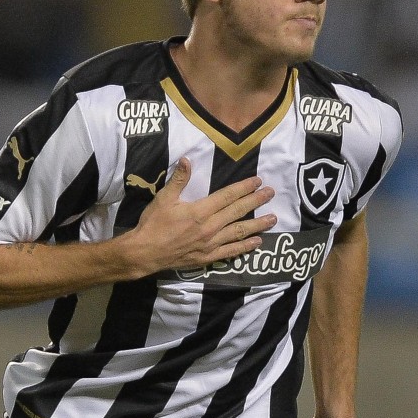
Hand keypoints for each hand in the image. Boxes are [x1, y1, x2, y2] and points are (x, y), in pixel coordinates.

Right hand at [119, 157, 276, 274]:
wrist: (144, 253)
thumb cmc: (153, 224)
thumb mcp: (164, 198)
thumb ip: (179, 180)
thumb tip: (187, 159)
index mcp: (200, 211)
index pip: (227, 196)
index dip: (244, 188)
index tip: (258, 181)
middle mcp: (209, 227)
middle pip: (238, 212)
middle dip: (256, 201)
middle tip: (271, 194)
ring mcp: (210, 244)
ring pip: (239, 232)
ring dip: (257, 225)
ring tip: (273, 219)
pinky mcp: (208, 257)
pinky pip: (231, 252)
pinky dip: (245, 247)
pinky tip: (257, 242)